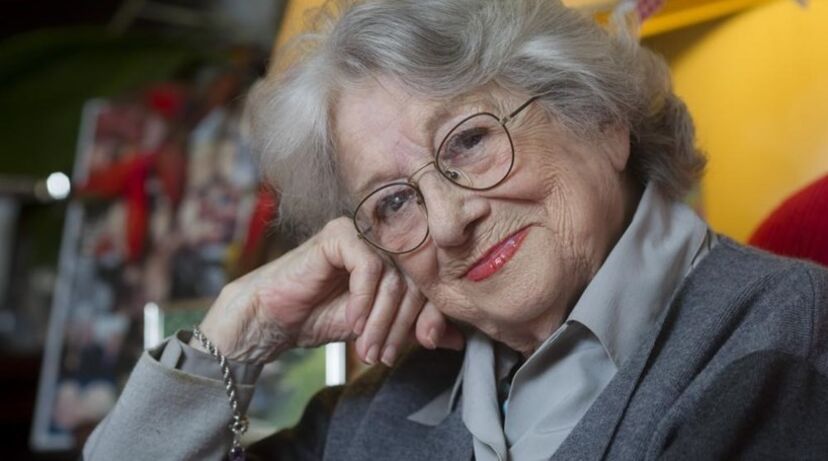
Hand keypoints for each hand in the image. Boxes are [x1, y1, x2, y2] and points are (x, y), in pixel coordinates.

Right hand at [192, 217, 462, 365]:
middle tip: (387, 354)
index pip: (430, 280)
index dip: (432, 314)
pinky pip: (369, 267)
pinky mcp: (339, 234)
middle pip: (415, 279)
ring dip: (383, 320)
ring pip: (394, 277)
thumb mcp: (379, 327)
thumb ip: (416, 327)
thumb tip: (459, 339)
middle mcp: (383, 238)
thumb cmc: (321, 316)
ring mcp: (361, 232)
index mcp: (396, 254)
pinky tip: (352, 323)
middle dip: (404, 324)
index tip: (426, 344)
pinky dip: (364, 300)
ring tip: (368, 348)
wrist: (272, 318)